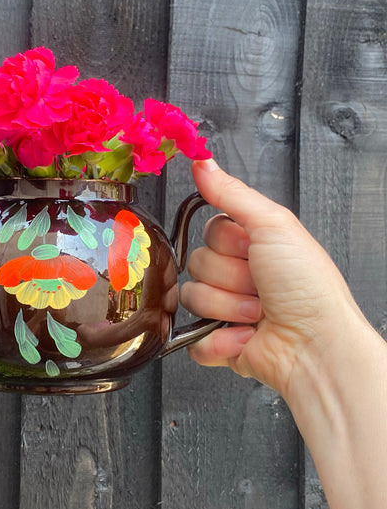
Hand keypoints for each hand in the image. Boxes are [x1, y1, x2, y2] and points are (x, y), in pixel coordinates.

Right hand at [181, 159, 367, 396]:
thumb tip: (203, 163)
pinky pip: (191, 335)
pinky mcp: (215, 341)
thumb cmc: (308, 287)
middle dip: (231, 277)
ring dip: (228, 308)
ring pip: (192, 298)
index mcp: (250, 245)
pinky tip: (245, 337)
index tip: (255, 251)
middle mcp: (236, 275)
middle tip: (261, 285)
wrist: (316, 345)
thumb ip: (232, 193)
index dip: (228, 243)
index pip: (209, 232)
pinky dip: (218, 340)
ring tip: (258, 314)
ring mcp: (224, 309)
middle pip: (197, 263)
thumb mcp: (273, 224)